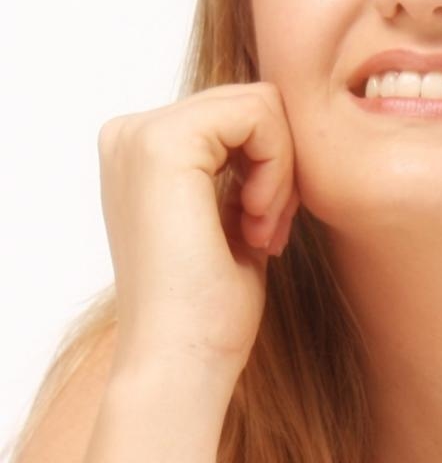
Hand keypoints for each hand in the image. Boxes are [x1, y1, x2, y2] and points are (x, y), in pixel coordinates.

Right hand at [97, 82, 299, 378]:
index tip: (264, 226)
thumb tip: (289, 124)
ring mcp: (141, 134)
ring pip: (261, 104)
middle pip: (251, 102)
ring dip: (279, 170)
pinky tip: (254, 219)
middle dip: (278, 165)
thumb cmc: (209, 306)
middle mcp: (131, 133)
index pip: (238, 113)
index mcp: (140, 150)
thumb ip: (242, 165)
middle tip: (266, 230)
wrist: (182, 360)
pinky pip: (259, 115)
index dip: (271, 164)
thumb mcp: (229, 215)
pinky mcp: (163, 142)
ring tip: (260, 230)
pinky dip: (276, 167)